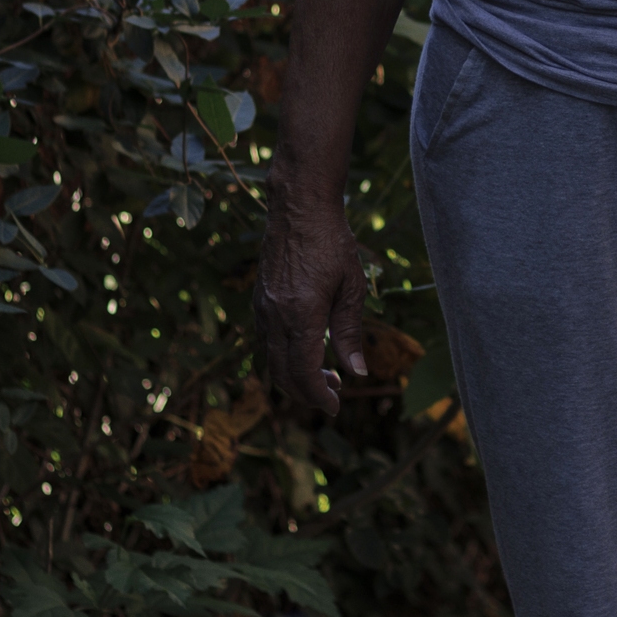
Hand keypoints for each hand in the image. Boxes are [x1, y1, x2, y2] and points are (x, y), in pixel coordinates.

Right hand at [256, 182, 370, 416]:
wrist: (299, 208)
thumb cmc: (332, 243)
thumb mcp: (352, 288)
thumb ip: (350, 333)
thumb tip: (357, 372)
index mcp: (301, 314)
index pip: (303, 372)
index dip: (318, 396)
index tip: (335, 408)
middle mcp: (275, 315)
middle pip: (282, 373)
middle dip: (306, 392)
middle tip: (333, 395)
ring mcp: (263, 308)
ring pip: (271, 359)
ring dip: (294, 375)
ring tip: (326, 374)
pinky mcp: (259, 300)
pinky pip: (267, 340)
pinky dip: (283, 356)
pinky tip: (306, 350)